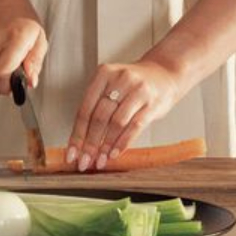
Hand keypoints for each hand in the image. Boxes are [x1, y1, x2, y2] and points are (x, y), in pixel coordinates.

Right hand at [0, 9, 47, 96]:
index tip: (18, 83)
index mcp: (14, 39)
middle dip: (6, 83)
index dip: (10, 86)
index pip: (2, 75)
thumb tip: (31, 82)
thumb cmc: (19, 15)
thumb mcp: (38, 36)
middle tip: (16, 70)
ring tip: (7, 56)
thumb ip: (35, 62)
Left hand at [65, 56, 189, 170]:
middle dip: (89, 144)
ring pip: (116, 123)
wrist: (164, 74)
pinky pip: (135, 126)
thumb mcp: (111, 85)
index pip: (84, 109)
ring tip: (99, 161)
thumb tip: (80, 142)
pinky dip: (122, 143)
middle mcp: (120, 79)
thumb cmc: (132, 85)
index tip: (71, 154)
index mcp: (103, 73)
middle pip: (98, 117)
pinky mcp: (152, 103)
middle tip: (84, 162)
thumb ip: (96, 106)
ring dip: (105, 146)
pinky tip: (114, 153)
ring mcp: (137, 90)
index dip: (76, 134)